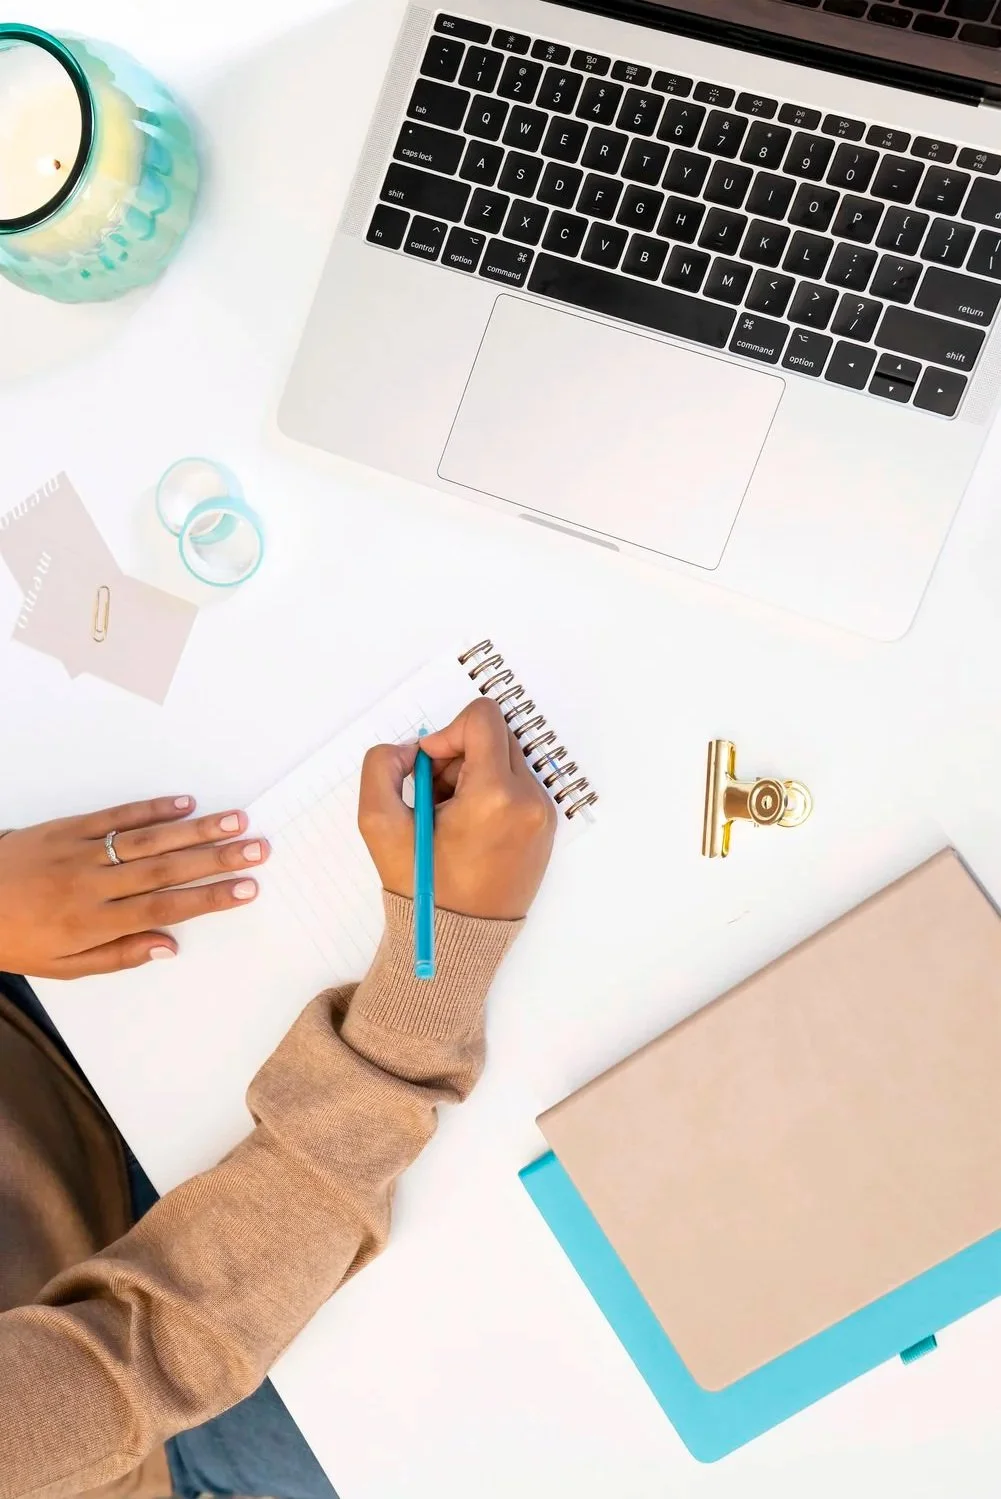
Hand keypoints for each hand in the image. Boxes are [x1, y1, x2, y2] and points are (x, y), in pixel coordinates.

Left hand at [0, 797, 269, 978]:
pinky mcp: (67, 828)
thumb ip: (119, 956)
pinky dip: (151, 809)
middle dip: (217, 859)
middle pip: (166, 869)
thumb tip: (169, 945)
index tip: (246, 889)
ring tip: (235, 820)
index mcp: (93, 923)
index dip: (209, 898)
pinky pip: (116, 816)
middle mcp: (92, 886)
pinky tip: (185, 804)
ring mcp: (80, 853)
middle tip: (258, 848)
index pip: (164, 908)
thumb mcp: (63, 966)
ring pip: (148, 840)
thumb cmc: (14, 938)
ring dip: (196, 829)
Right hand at [359, 698, 556, 920]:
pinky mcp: (546, 828)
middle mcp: (530, 801)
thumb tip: (413, 748)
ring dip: (473, 775)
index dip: (446, 733)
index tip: (428, 768)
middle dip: (458, 756)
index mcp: (496, 795)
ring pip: (506, 760)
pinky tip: (469, 829)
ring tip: (449, 818)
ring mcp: (543, 815)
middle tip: (434, 797)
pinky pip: (518, 786)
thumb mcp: (380, 825)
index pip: (483, 718)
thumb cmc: (423, 888)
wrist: (459, 941)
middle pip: (495, 736)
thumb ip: (381, 766)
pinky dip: (490, 794)